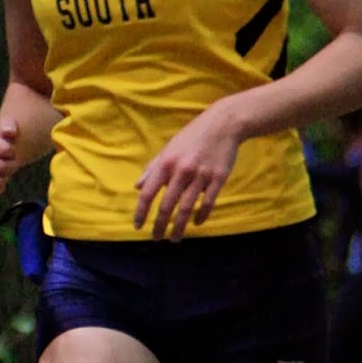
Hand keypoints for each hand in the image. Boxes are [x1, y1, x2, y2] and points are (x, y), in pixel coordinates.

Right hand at [0, 117, 19, 199]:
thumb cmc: (3, 140)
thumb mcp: (9, 129)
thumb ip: (10, 127)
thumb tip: (9, 132)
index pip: (6, 151)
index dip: (13, 152)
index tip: (12, 149)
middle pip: (2, 168)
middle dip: (11, 166)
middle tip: (11, 162)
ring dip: (5, 178)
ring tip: (3, 170)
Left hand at [135, 103, 241, 240]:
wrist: (223, 124)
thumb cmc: (192, 137)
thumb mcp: (169, 149)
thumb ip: (152, 169)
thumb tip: (137, 187)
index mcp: (166, 163)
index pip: (148, 194)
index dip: (141, 212)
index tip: (138, 226)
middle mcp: (181, 171)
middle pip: (166, 206)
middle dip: (159, 226)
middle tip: (156, 238)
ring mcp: (201, 175)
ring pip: (186, 209)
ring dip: (179, 227)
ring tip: (175, 238)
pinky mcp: (219, 178)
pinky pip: (208, 203)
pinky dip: (201, 216)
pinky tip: (196, 223)